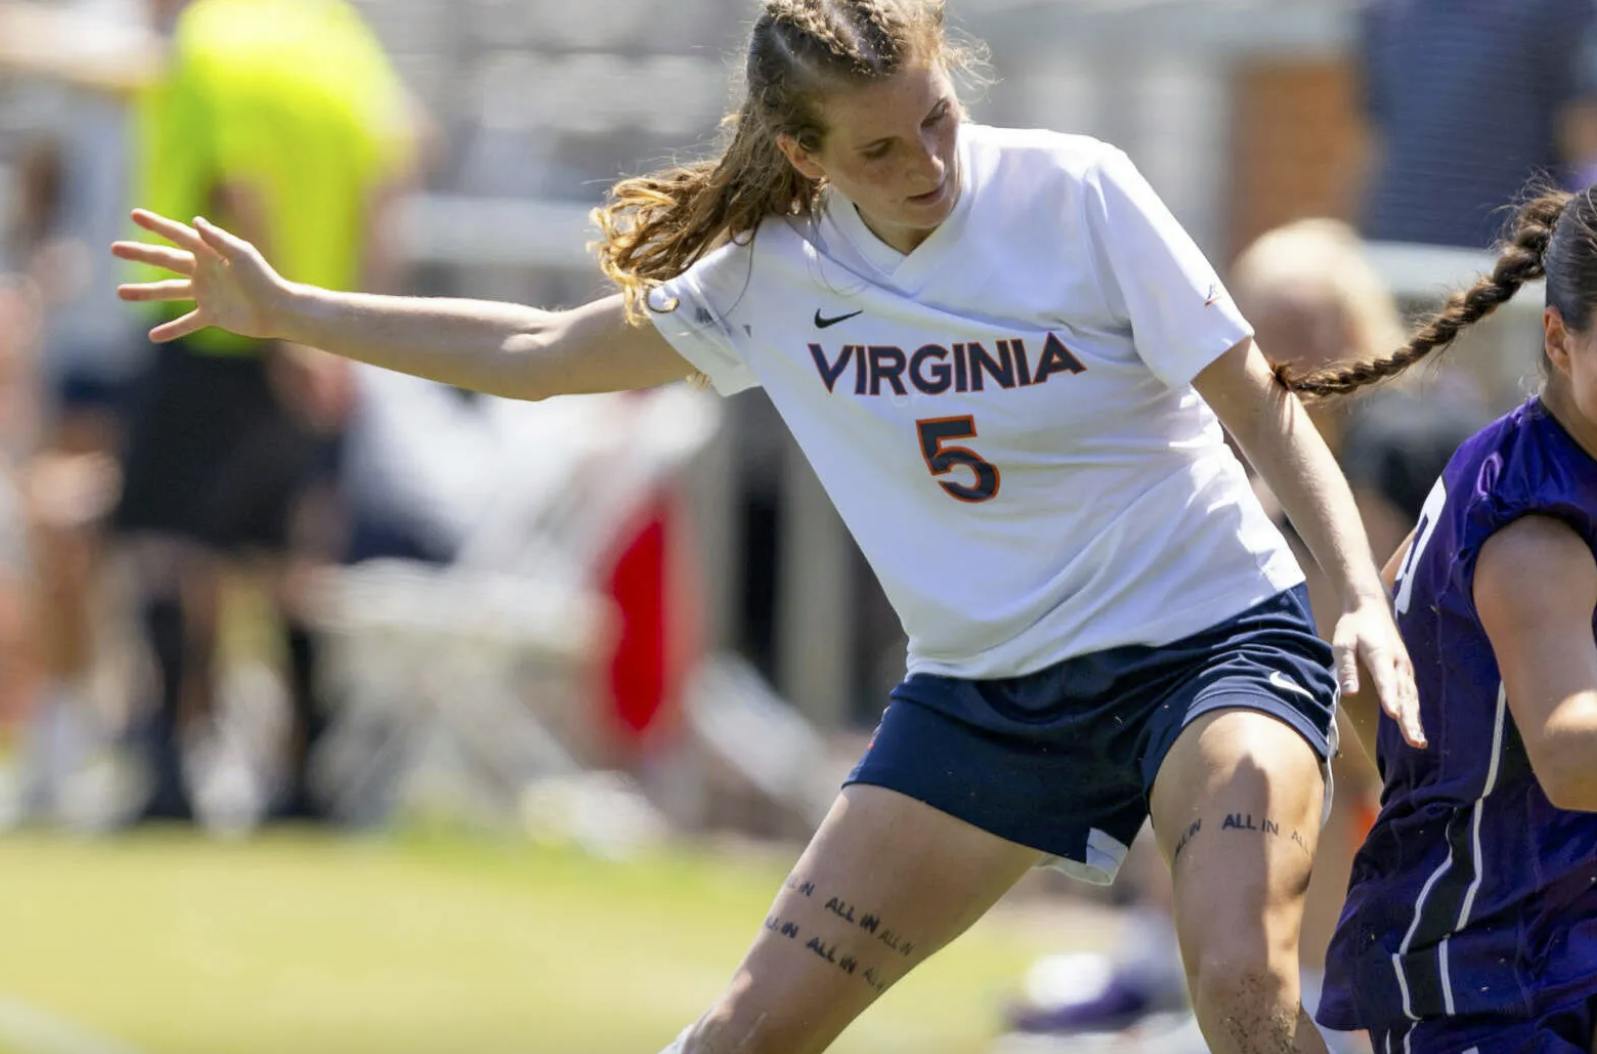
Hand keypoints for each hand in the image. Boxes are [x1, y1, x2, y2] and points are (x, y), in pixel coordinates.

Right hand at [113, 210, 290, 342]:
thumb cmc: (264, 278)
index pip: (177, 235)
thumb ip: (218, 239)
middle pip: (165, 260)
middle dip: (140, 253)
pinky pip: (187, 323)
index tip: (134, 214)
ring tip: (119, 292)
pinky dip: (171, 329)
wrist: (279, 310)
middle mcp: (204, 271)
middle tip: (114, 248)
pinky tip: (153, 336)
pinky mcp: (212, 315)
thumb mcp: (241, 255)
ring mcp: (206, 294)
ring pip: (168, 291)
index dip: (156, 224)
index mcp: (210, 253)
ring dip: (145, 292)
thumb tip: (194, 221)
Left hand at [1333, 599, 1426, 748]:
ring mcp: (1405, 667)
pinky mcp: (1406, 670)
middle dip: (1409, 718)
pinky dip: (1415, 711)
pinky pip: (1412, 693)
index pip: (1386, 680)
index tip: (1394, 715)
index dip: (1390, 697)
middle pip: (1405, 694)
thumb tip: (1348, 693)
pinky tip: (1415, 728)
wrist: (1371, 606)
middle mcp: (1398, 663)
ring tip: (1418, 741)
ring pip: (1412, 697)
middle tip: (1414, 740)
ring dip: (1415, 719)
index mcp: (1381, 655)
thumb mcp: (1342, 643)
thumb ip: (1347, 668)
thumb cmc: (1354, 626)